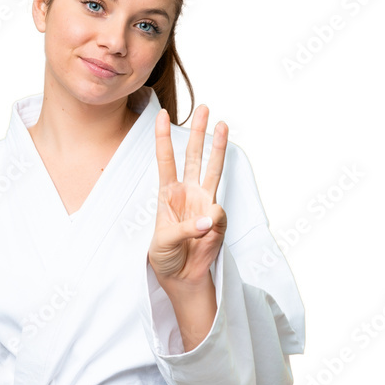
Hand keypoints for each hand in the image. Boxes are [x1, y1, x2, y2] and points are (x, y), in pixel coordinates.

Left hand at [148, 104, 227, 286]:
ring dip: (218, 147)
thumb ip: (186, 228)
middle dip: (197, 132)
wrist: (182, 276)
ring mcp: (204, 202)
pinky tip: (205, 235)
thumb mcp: (163, 242)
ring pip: (213, 169)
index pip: (165, 160)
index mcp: (166, 194)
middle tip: (203, 108)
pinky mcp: (217, 218)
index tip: (161, 115)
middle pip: (192, 156)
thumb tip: (210, 216)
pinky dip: (213, 224)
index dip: (162, 137)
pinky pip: (219, 215)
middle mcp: (186, 192)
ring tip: (223, 124)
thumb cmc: (165, 256)